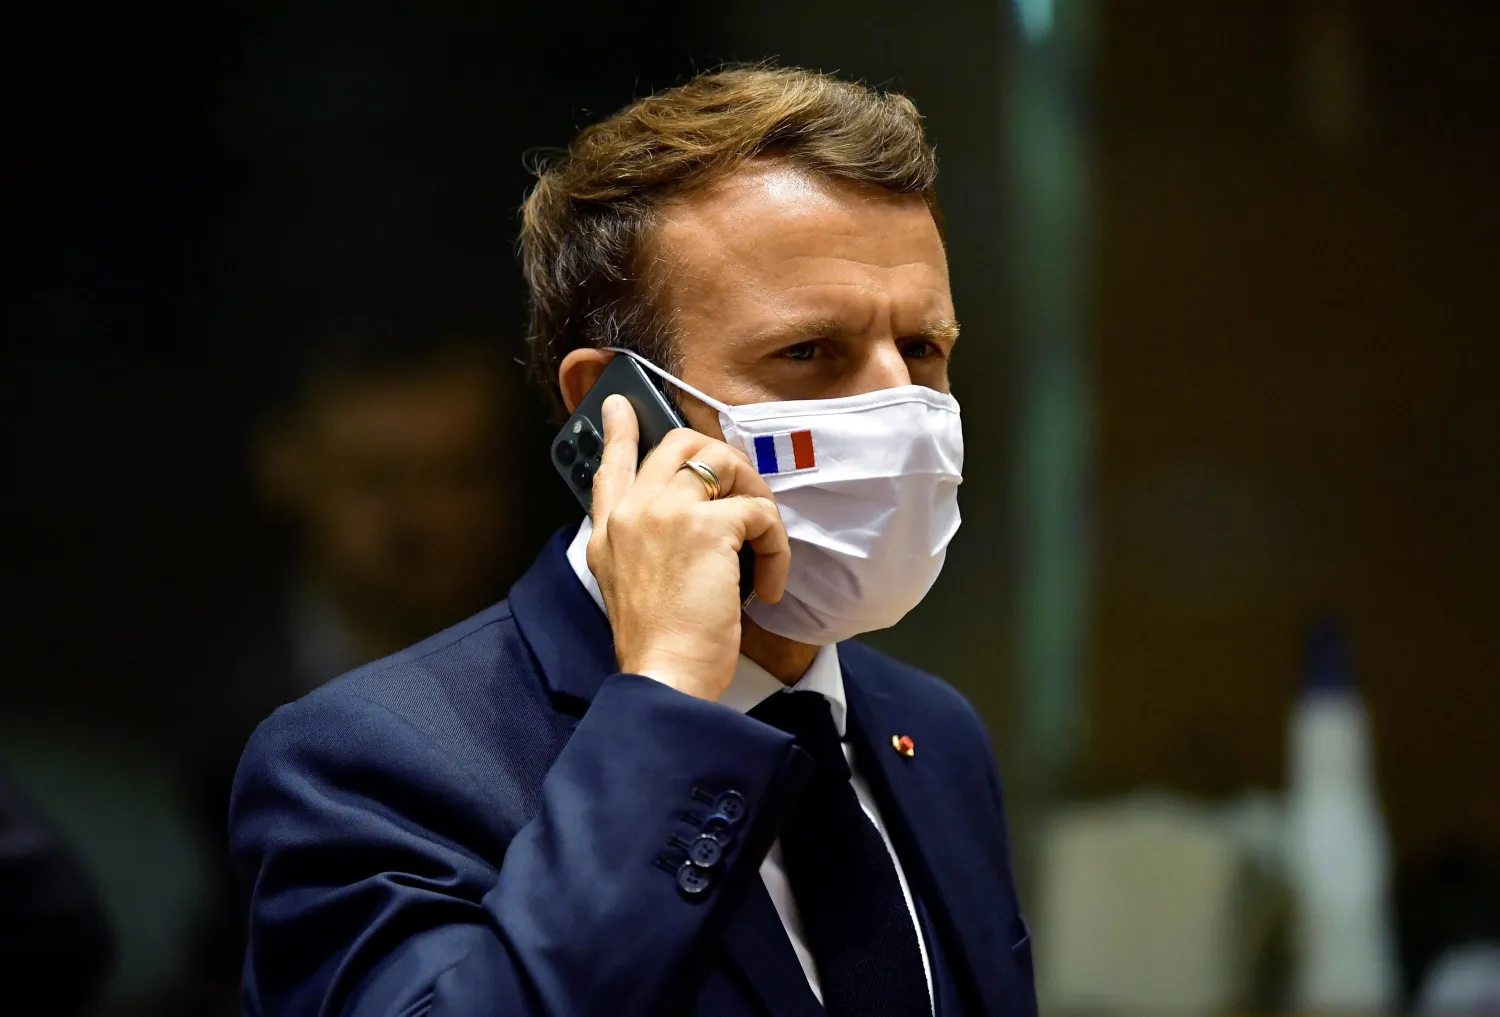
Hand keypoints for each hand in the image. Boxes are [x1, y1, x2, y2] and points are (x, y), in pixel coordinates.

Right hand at [588, 395, 790, 700]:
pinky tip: (768, 586)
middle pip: (680, 447)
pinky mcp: (707, 528)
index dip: (619, 430)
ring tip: (762, 547)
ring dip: (757, 500)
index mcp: (608, 530)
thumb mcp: (627, 589)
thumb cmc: (657, 646)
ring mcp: (666, 513)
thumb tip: (690, 525)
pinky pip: (759, 512)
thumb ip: (643, 548)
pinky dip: (776, 548)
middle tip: (745, 499)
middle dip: (724, 463)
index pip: (611, 464)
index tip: (621, 403)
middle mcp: (631, 512)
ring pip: (724, 465)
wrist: (663, 677)